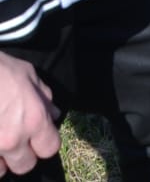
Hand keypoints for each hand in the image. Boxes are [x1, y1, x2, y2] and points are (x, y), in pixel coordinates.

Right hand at [0, 53, 59, 175]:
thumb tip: (54, 114)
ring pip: (0, 170)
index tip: (38, 137)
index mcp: (34, 121)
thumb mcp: (28, 76)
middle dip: (23, 155)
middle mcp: (13, 139)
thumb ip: (44, 98)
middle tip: (16, 142)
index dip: (45, 143)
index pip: (50, 149)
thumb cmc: (0, 69)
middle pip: (25, 165)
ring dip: (1, 160)